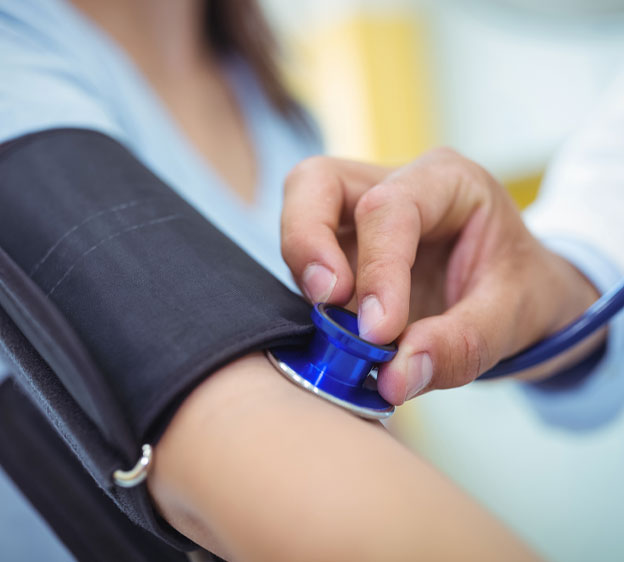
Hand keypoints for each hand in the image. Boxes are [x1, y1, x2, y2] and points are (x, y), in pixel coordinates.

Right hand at [281, 149, 599, 403]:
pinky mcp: (343, 248)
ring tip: (335, 323)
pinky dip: (310, 296)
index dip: (377, 270)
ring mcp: (361, 214)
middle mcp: (395, 185)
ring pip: (301, 213)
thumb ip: (459, 347)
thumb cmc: (521, 289)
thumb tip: (393, 379)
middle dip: (308, 241)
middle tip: (326, 301)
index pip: (391, 208)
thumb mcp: (512, 317)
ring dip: (306, 270)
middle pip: (318, 182)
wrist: (517, 292)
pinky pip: (307, 259)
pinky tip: (337, 330)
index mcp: (447, 181)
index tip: (378, 333)